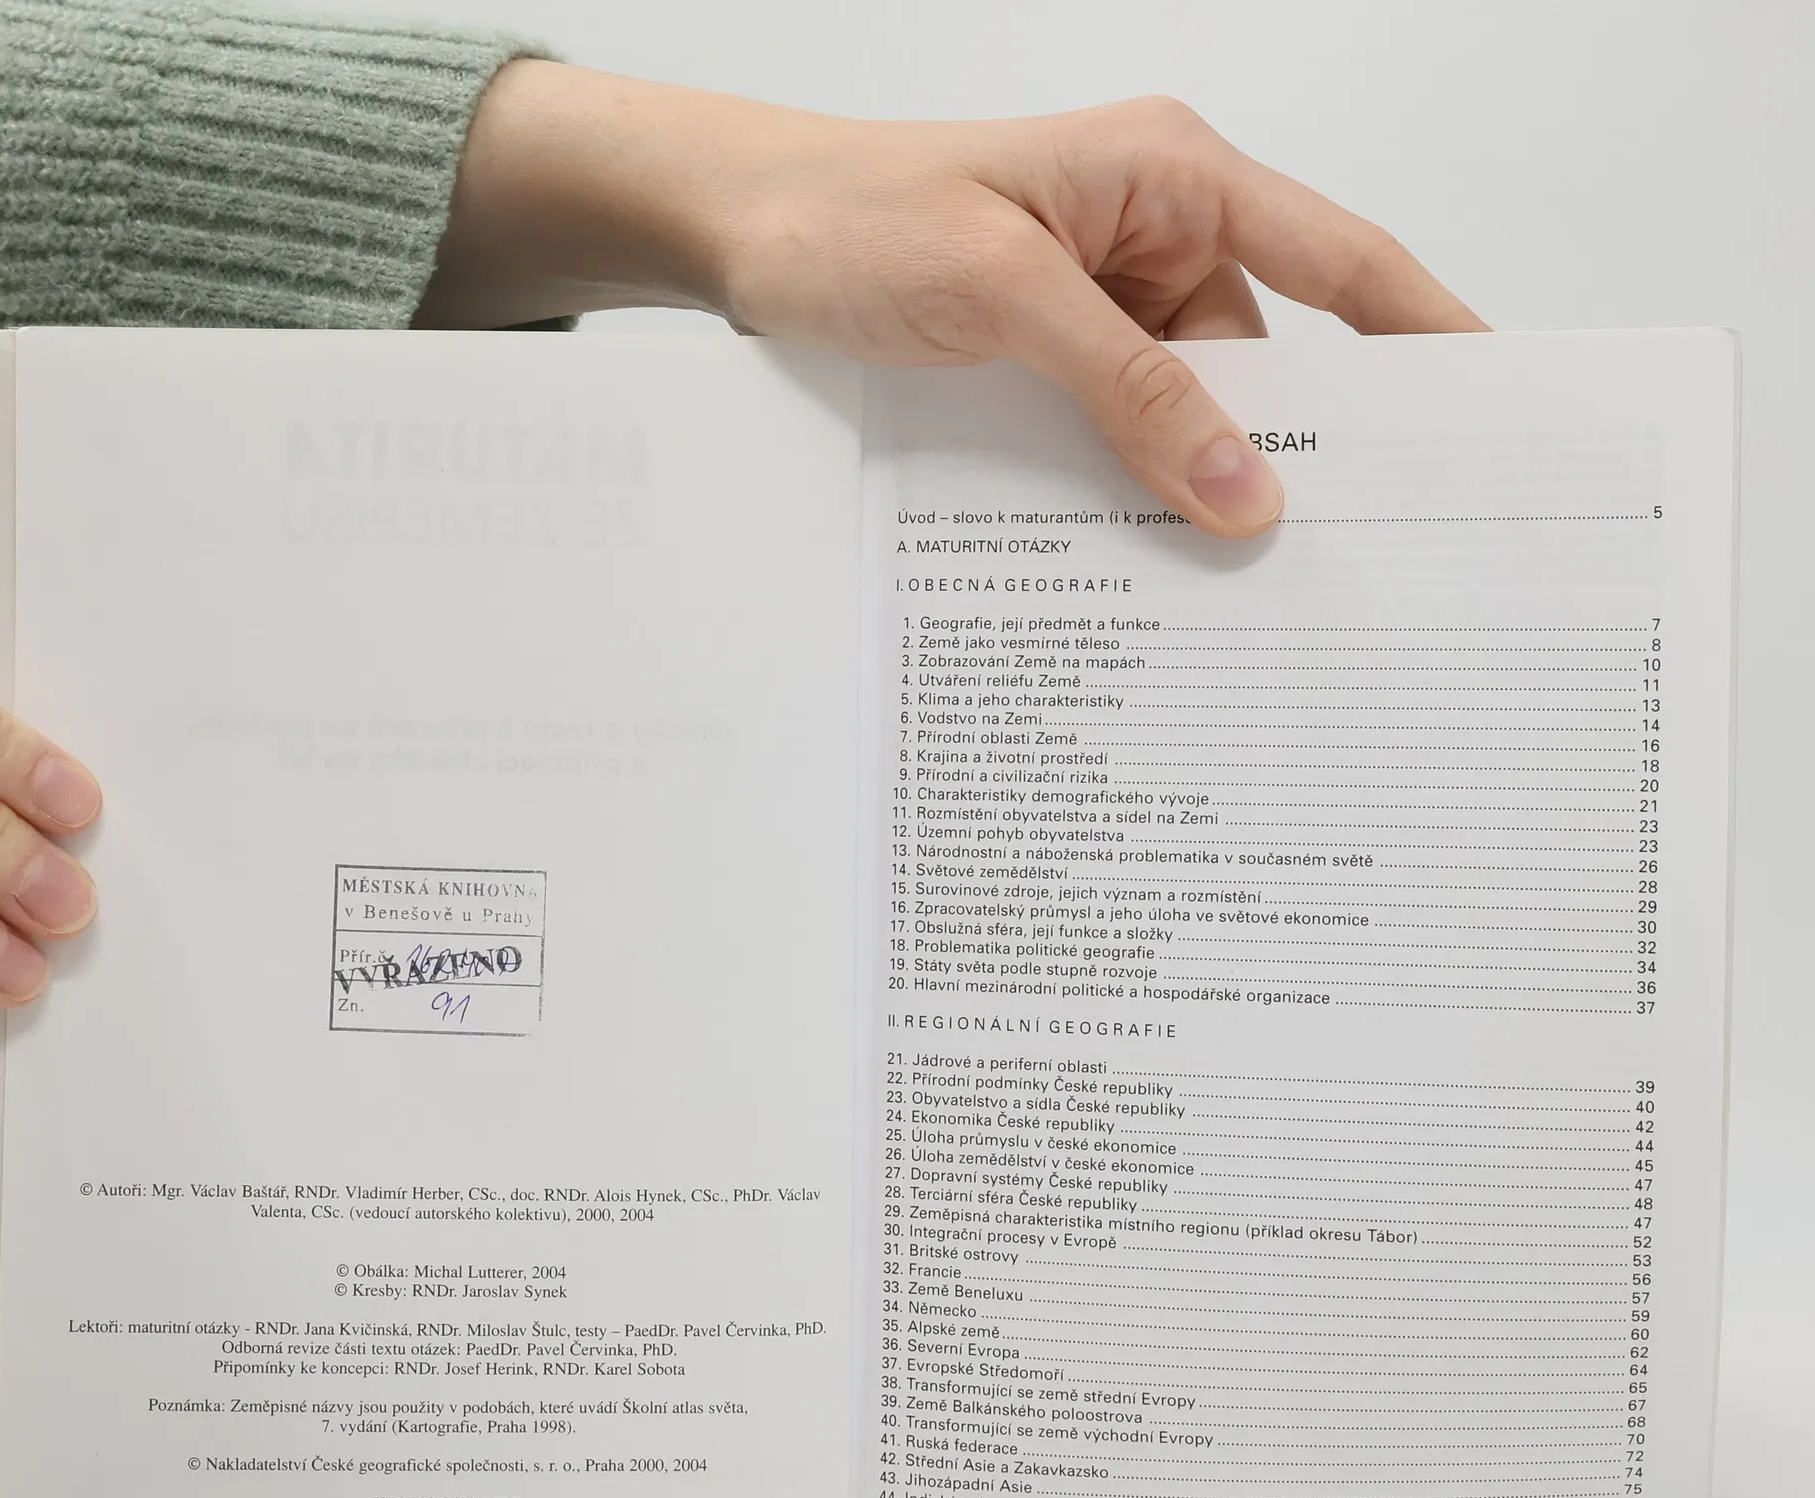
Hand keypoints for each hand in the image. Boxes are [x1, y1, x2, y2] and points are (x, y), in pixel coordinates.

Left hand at [417, 68, 1483, 534]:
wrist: (740, 236)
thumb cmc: (856, 217)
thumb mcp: (1003, 294)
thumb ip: (1127, 391)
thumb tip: (1241, 491)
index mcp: (1172, 178)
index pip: (1339, 260)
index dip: (1425, 336)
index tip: (1492, 414)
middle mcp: (1155, 239)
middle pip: (1270, 360)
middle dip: (1295, 451)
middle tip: (1345, 557)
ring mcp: (1105, 306)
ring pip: (1190, 415)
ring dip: (1192, 488)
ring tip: (1220, 584)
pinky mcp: (1054, 361)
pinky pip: (1121, 435)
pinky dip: (1128, 492)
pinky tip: (1131, 554)